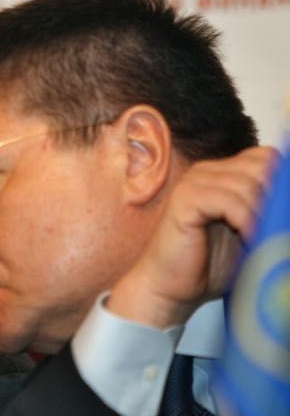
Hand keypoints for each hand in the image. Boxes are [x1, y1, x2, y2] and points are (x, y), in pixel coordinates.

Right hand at [107, 146, 278, 328]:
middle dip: (274, 198)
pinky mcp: (184, 200)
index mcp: (220, 175)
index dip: (281, 183)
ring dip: (262, 215)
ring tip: (258, 240)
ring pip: (248, 184)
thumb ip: (267, 210)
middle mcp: (205, 172)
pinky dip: (246, 221)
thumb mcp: (247, 232)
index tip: (282, 215)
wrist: (169, 289)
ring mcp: (192, 183)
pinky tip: (247, 239)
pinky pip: (228, 200)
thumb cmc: (206, 266)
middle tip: (272, 228)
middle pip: (261, 166)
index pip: (265, 158)